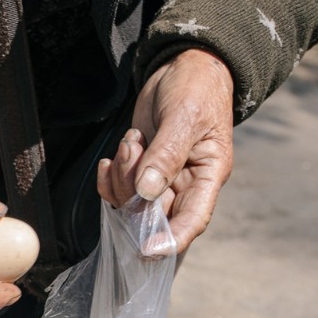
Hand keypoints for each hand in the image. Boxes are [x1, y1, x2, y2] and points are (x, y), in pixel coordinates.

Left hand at [98, 48, 234, 254]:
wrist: (181, 68)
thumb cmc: (195, 89)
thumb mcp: (184, 118)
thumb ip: (166, 155)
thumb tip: (147, 192)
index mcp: (207, 176)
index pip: (192, 221)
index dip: (170, 239)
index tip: (146, 249)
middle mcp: (184, 185)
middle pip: (153, 215)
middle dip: (133, 193)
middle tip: (133, 152)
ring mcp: (160, 181)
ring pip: (131, 204)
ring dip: (121, 177)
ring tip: (132, 141)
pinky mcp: (140, 172)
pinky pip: (118, 192)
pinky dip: (109, 178)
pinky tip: (112, 157)